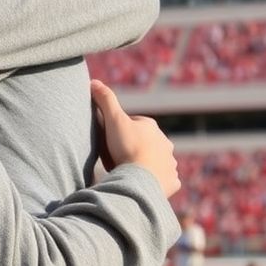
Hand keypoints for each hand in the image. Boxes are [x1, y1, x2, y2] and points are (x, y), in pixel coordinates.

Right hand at [90, 79, 179, 196]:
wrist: (140, 179)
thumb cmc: (127, 147)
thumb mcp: (113, 120)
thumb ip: (105, 100)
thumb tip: (93, 81)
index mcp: (152, 128)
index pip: (136, 123)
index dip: (121, 130)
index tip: (111, 138)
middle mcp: (165, 144)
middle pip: (148, 143)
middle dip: (136, 147)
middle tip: (118, 157)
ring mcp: (170, 164)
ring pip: (158, 162)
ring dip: (147, 164)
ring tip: (130, 173)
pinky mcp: (171, 183)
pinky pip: (164, 180)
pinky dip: (156, 182)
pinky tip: (143, 184)